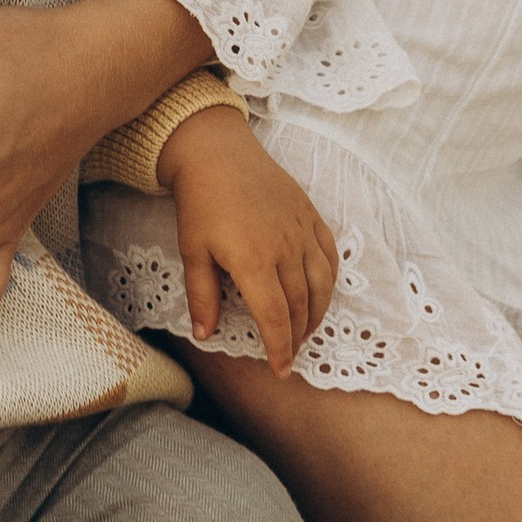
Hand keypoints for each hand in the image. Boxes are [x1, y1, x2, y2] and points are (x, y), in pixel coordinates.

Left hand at [158, 105, 337, 374]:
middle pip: (301, 306)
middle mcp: (285, 247)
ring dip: (316, 314)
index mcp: (253, 260)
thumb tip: (205, 335)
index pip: (276, 318)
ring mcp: (302, 229)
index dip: (280, 348)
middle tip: (289, 356)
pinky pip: (330, 255)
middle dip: (297, 337)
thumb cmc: (199, 202)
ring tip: (305, 331)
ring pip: (321, 284)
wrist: (216, 151)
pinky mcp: (310, 214)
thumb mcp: (192, 252)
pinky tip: (320, 293)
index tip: (280, 370)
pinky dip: (329, 281)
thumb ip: (202, 297)